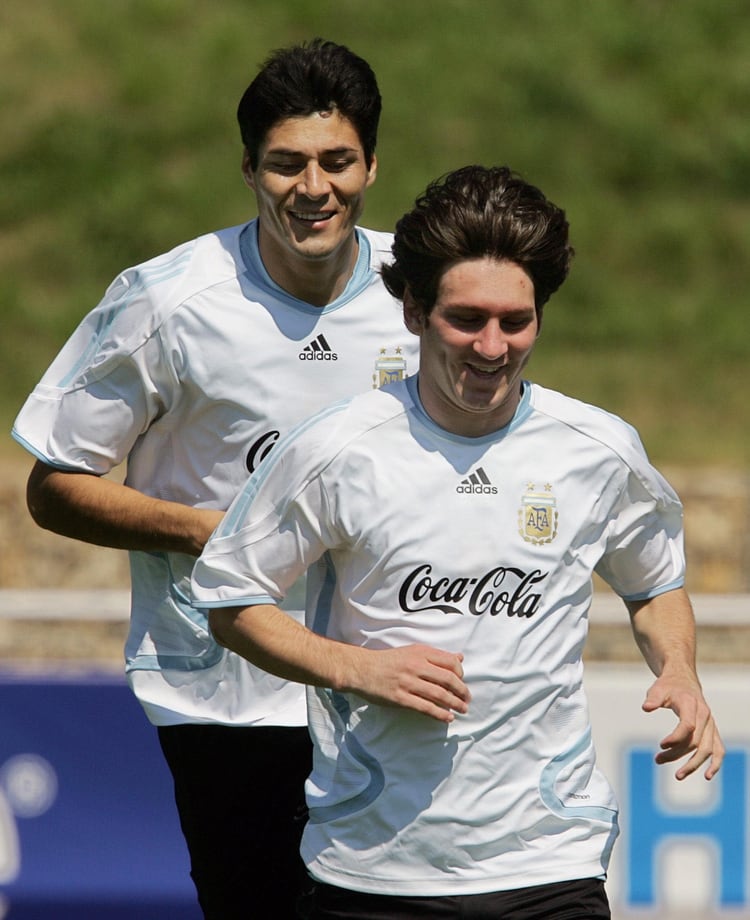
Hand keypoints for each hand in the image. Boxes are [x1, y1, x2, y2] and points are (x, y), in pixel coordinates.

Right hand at [351, 644, 470, 722]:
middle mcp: (416, 666)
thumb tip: (459, 658)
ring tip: (462, 709)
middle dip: (462, 691)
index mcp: (420, 653)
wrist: (362, 669)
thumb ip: (435, 656)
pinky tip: (447, 717)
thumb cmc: (388, 660)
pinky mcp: (400, 698)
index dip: (460, 673)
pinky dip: (439, 713)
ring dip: (454, 704)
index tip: (462, 682)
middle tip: (467, 699)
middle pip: (448, 679)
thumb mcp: (412, 651)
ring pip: (439, 694)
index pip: (450, 662)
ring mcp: (408, 683)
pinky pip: (425, 707)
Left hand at [642, 672, 723, 779]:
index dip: (675, 738)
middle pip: (695, 741)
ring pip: (707, 749)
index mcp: (691, 704)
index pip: (688, 726)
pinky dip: (715, 764)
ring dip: (694, 764)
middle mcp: (705, 715)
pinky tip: (706, 776)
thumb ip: (653, 698)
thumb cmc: (668, 686)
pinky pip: (718, 749)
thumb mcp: (658, 689)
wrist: (683, 680)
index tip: (661, 745)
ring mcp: (711, 724)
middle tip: (657, 760)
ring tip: (678, 776)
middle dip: (676, 754)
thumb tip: (646, 707)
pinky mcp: (712, 731)